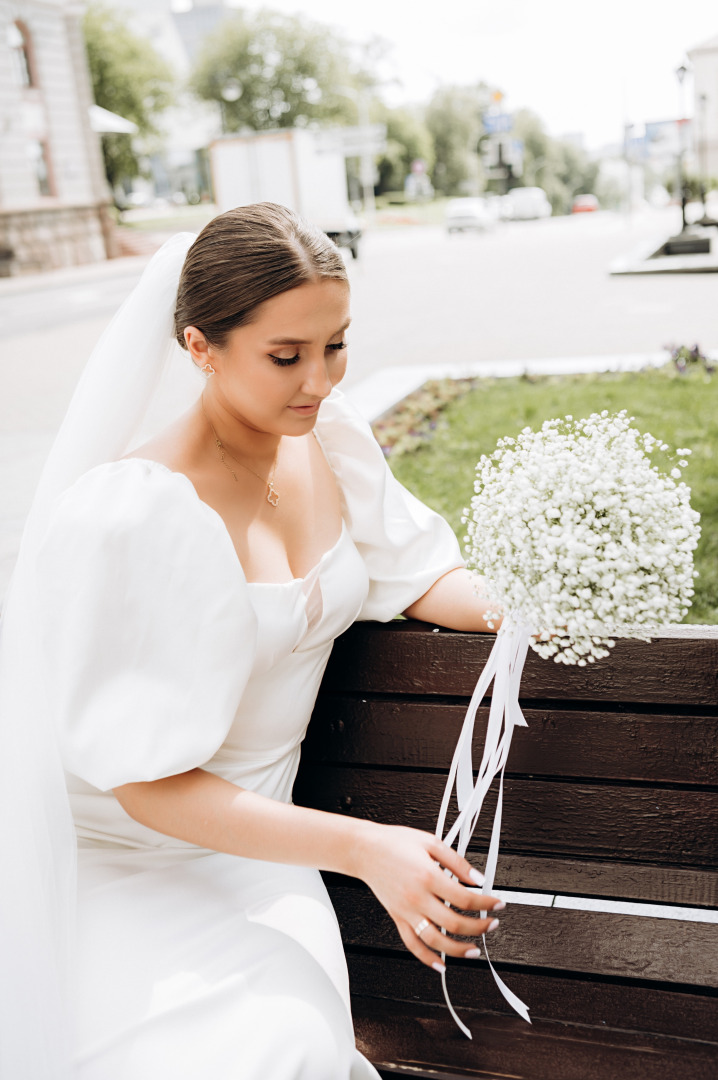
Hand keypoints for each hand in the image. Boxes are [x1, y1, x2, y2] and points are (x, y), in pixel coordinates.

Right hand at [352, 822, 504, 970]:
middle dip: (479, 927)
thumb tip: (478, 878)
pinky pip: (413, 944)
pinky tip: (441, 964)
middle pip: (455, 924)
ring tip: (474, 950)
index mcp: (428, 876)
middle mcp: (417, 898)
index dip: (486, 904)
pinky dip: (427, 958)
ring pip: (436, 941)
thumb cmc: (394, 842)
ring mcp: (406, 911)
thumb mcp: (431, 842)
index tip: (497, 904)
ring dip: (458, 950)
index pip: (465, 899)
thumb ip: (457, 862)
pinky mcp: (397, 918)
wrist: (365, 850)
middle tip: (492, 924)